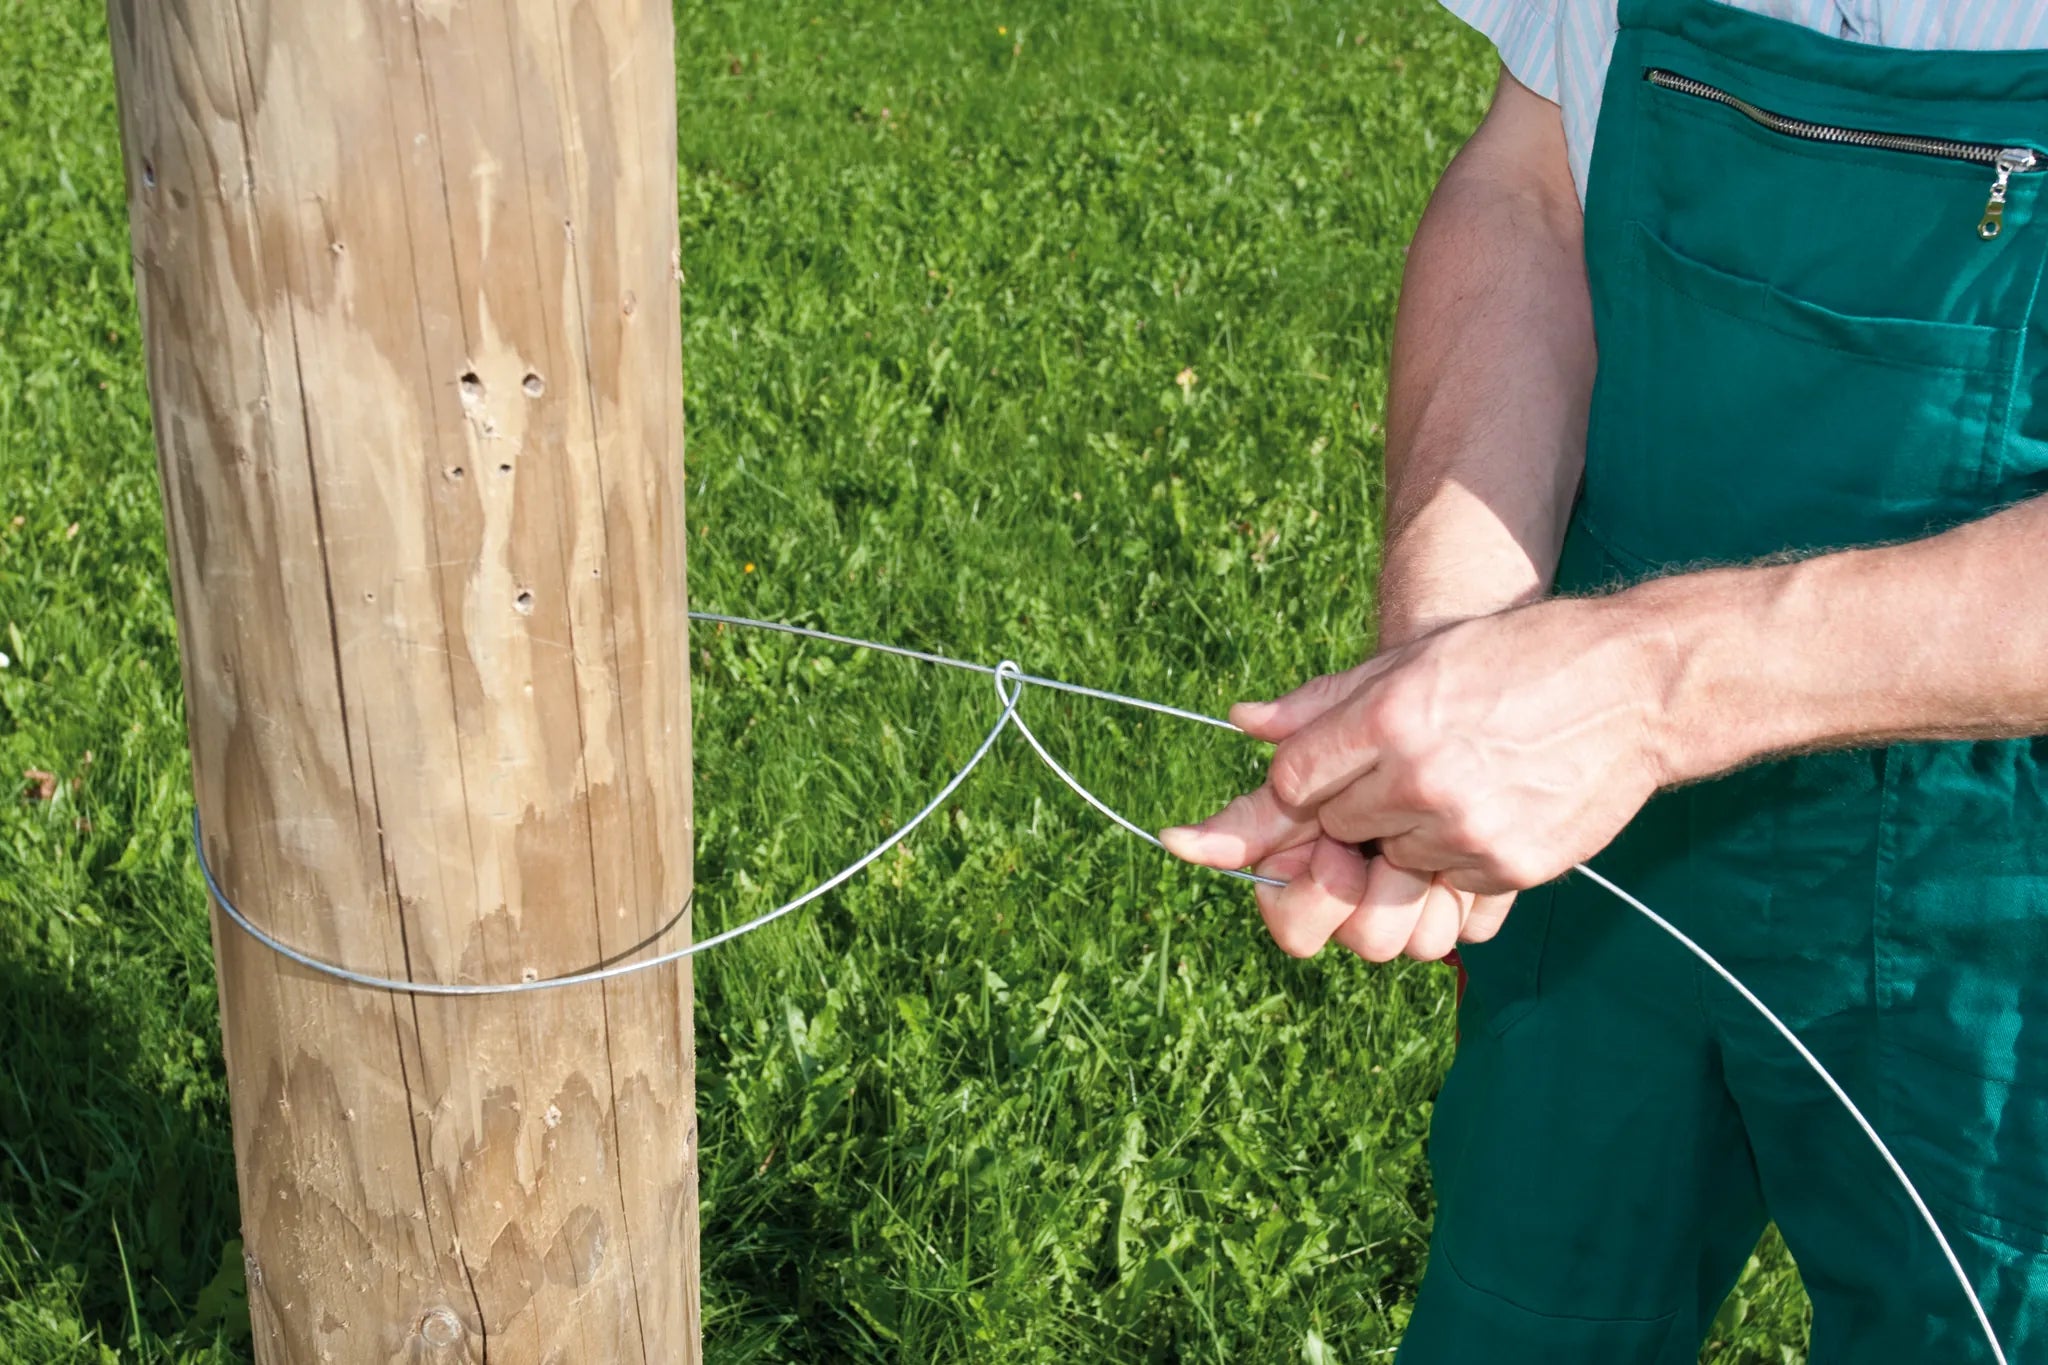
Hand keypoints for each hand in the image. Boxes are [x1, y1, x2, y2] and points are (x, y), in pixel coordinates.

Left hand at [1163, 596, 1672, 956]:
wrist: (1640, 686)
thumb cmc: (1522, 659)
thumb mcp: (1418, 657)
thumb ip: (1325, 700)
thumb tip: (1243, 722)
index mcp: (1391, 717)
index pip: (1292, 781)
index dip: (1300, 783)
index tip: (1320, 776)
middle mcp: (1421, 779)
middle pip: (1335, 827)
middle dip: (1350, 810)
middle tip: (1399, 774)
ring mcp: (1466, 831)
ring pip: (1387, 862)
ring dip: (1402, 838)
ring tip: (1453, 786)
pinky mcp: (1508, 868)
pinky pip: (1444, 886)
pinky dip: (1452, 860)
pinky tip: (1488, 810)